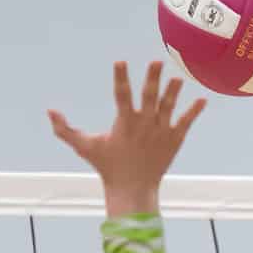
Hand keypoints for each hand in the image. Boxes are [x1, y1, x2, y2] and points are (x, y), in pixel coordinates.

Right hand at [49, 60, 205, 217]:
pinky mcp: (174, 140)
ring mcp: (161, 132)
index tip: (121, 62)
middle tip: (157, 62)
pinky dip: (194, 112)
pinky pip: (185, 122)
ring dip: (174, 91)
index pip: (121, 94)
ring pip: (169, 107)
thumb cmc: (108, 167)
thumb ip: (65, 130)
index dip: (121, 78)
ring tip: (178, 77)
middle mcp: (144, 124)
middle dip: (153, 79)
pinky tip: (203, 100)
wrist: (133, 190)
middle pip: (150, 96)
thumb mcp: (85, 147)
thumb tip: (49, 111)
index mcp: (124, 123)